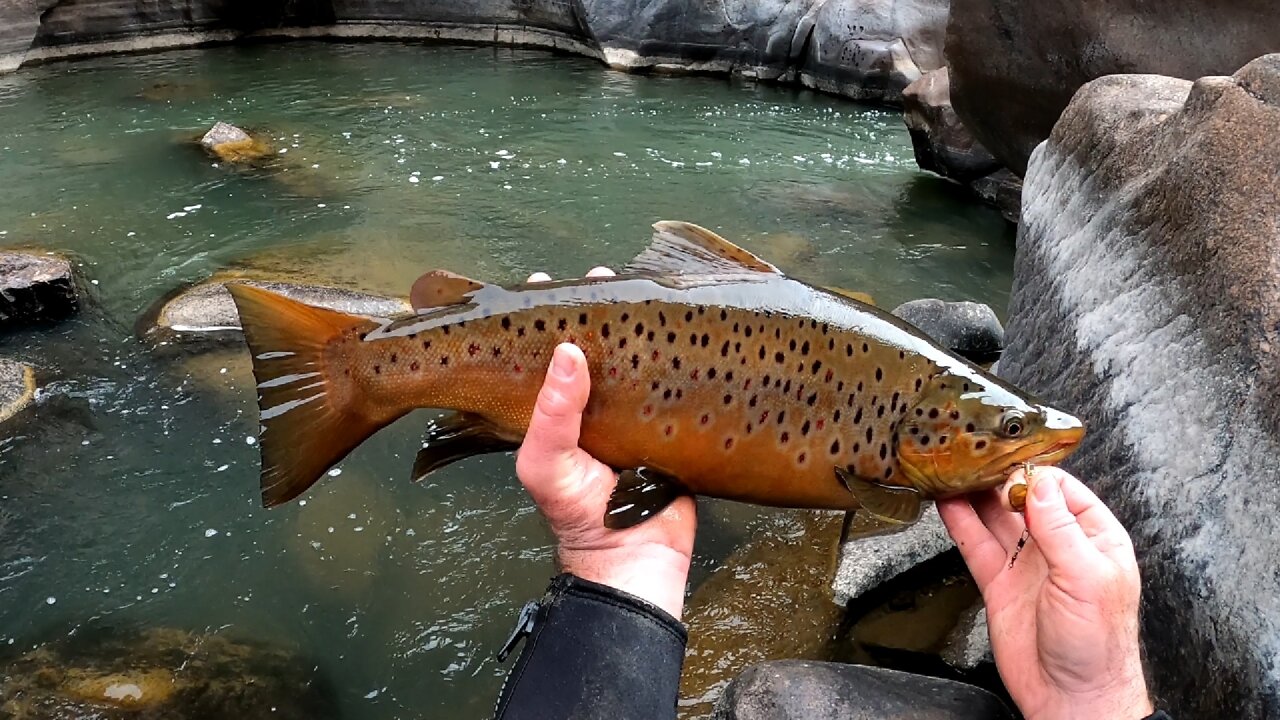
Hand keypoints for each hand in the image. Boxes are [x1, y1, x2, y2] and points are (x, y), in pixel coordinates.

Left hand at [514, 269, 695, 619]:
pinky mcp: (672, 419)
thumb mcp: (547, 466)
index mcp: (553, 410)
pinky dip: (678, 353)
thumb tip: (566, 351)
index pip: (543, 351)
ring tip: (640, 288)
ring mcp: (634, 409)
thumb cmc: (579, 517)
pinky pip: (674, 378)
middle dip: (596, 307)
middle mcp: (592, 404)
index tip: (548, 283)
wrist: (637, 561)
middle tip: (602, 276)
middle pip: (592, 343)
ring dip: (637, 322)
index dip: (543, 315)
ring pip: (634, 355)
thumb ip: (550, 413)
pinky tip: (684, 326)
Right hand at [937, 468, 1151, 719]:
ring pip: (995, 518)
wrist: (1071, 697)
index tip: (1009, 462)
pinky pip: (976, 545)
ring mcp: (1026, 563)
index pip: (1061, 489)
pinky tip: (947, 503)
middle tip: (973, 459)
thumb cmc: (1099, 646)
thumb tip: (1039, 484)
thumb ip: (1060, 529)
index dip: (1033, 473)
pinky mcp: (1000, 583)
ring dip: (975, 495)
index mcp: (1093, 538)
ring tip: (953, 470)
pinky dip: (960, 522)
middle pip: (1023, 498)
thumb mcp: (1086, 578)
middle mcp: (1058, 546)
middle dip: (999, 477)